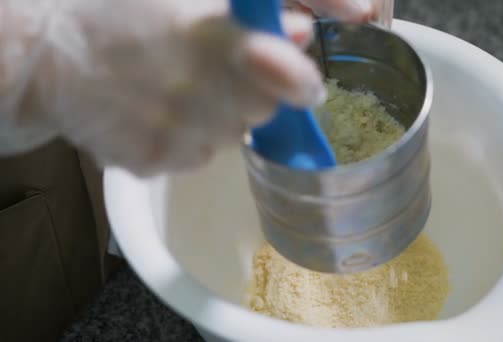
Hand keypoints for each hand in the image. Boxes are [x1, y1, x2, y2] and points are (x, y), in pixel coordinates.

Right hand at [9, 0, 374, 175]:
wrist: (50, 58)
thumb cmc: (119, 15)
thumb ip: (247, 17)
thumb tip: (302, 33)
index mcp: (201, 34)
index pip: (280, 71)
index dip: (297, 79)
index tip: (304, 84)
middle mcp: (190, 90)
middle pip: (261, 110)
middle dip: (252, 93)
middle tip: (217, 74)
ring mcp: (169, 133)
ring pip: (229, 137)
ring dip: (219, 117)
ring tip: (179, 91)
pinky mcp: (151, 164)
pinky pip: (196, 159)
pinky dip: (189, 140)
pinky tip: (160, 115)